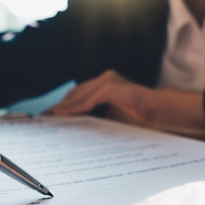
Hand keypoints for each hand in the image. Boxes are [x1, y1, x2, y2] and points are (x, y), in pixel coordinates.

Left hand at [45, 69, 204, 137]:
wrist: (162, 113)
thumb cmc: (140, 117)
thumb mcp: (112, 118)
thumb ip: (94, 117)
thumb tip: (73, 126)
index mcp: (104, 85)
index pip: (77, 95)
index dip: (62, 106)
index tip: (47, 117)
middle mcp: (104, 79)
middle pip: (74, 94)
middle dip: (58, 107)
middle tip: (42, 119)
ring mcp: (108, 81)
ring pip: (78, 96)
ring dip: (62, 108)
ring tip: (48, 118)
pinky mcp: (112, 87)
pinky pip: (89, 100)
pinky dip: (75, 108)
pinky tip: (63, 115)